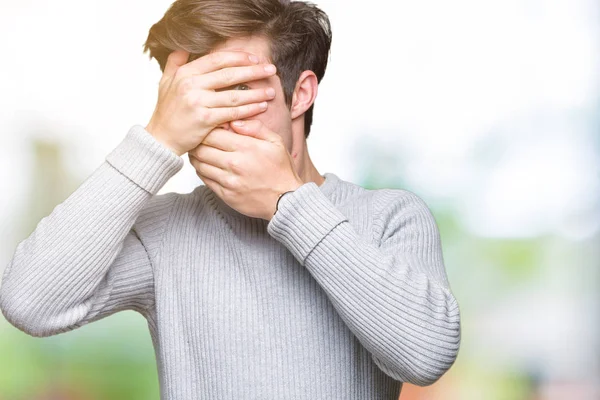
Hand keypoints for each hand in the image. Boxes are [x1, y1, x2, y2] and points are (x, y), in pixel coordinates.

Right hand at [144, 49, 277, 155]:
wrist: (160, 139)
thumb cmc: (167, 112)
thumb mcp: (165, 82)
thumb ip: (175, 62)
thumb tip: (184, 46)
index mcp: (185, 73)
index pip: (217, 59)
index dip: (238, 57)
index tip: (255, 58)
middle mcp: (191, 85)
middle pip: (229, 74)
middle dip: (253, 71)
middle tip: (271, 69)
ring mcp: (198, 102)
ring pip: (234, 95)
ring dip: (256, 93)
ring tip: (271, 91)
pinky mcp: (205, 120)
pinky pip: (232, 112)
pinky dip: (249, 109)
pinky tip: (261, 107)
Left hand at [188, 120, 303, 220]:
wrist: (286, 200)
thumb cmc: (281, 170)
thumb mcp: (275, 142)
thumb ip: (256, 127)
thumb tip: (235, 120)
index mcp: (246, 147)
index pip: (213, 133)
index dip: (207, 129)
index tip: (208, 129)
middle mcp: (235, 164)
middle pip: (202, 148)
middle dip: (198, 142)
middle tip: (198, 139)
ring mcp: (229, 181)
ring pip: (200, 164)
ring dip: (197, 157)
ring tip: (199, 151)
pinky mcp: (225, 195)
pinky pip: (205, 179)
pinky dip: (202, 171)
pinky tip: (206, 166)